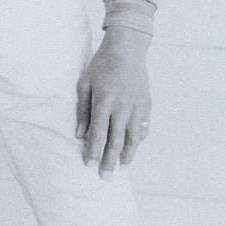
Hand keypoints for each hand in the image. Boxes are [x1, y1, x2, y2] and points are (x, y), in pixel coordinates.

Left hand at [75, 26, 151, 177]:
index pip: (98, 134)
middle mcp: (122, 107)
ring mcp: (137, 107)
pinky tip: (133, 147)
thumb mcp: (85, 84)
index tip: (88, 165)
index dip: (93, 152)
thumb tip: (79, 135)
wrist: (127, 49)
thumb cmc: (101, 65)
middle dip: (109, 161)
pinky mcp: (146, 104)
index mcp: (104, 101)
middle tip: (105, 177)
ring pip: (133, 138)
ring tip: (122, 167)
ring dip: (127, 155)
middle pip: (116, 141)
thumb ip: (82, 110)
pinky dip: (138, 140)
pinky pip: (143, 127)